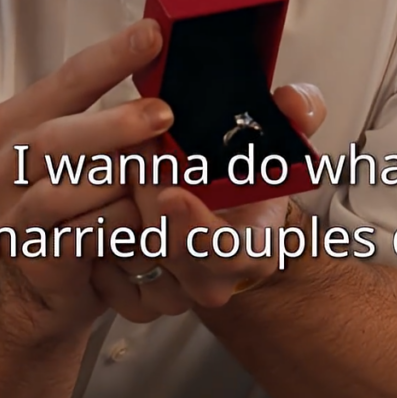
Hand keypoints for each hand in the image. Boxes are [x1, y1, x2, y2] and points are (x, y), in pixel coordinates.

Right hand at [0, 18, 172, 335]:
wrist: (53, 279)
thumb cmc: (82, 199)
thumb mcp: (93, 148)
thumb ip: (115, 111)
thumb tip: (169, 64)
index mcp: (22, 121)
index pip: (68, 79)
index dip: (111, 57)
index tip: (153, 35)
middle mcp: (6, 162)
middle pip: (53, 137)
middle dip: (112, 124)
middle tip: (164, 113)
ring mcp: (13, 212)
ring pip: (59, 191)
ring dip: (112, 179)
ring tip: (157, 169)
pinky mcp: (31, 255)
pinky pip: (75, 236)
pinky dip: (113, 224)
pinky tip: (143, 215)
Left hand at [89, 83, 325, 320]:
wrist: (231, 221)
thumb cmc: (251, 183)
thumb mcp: (284, 140)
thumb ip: (298, 114)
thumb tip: (294, 103)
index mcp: (255, 248)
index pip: (228, 252)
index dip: (197, 226)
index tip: (173, 193)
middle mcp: (214, 278)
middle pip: (169, 247)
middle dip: (146, 193)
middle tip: (134, 146)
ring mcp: (175, 290)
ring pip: (133, 255)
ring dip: (117, 206)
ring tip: (115, 162)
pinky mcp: (139, 294)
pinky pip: (109, 275)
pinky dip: (98, 238)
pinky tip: (100, 201)